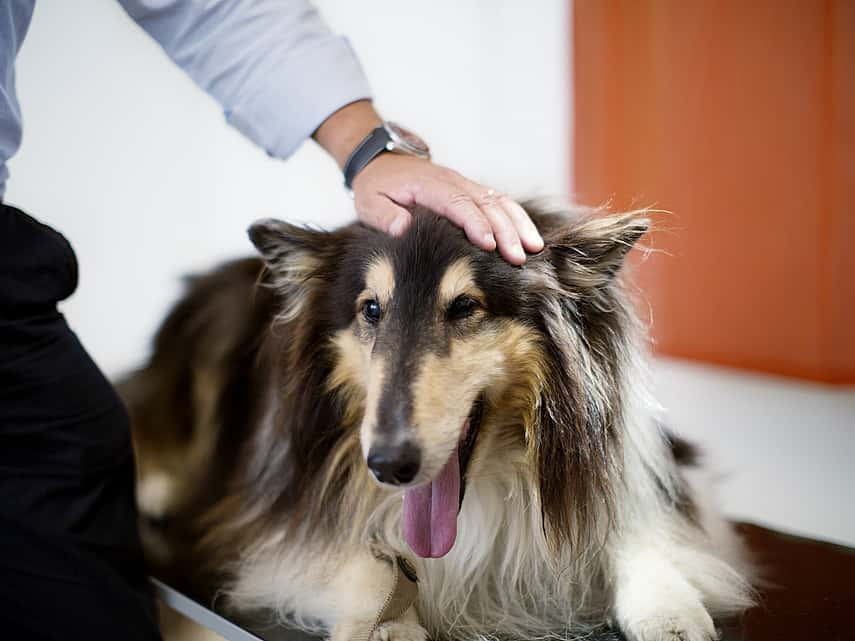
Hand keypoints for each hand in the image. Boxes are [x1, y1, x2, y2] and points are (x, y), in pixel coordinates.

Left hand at [351, 154, 542, 264]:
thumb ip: (386, 216)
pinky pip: (500, 202)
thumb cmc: (377, 186)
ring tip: (534, 248)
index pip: (458, 204)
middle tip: (519, 257)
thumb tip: (403, 228)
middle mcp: (454, 182)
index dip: (476, 224)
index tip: (490, 246)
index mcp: (430, 185)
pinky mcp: (472, 191)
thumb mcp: (370, 202)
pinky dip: (517, 218)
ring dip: (519, 224)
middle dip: (506, 230)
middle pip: (487, 204)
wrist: (384, 162)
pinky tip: (530, 237)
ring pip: (500, 201)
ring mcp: (466, 185)